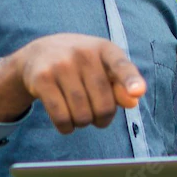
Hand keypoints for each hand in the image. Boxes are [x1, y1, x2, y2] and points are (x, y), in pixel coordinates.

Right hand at [0, 33, 145, 131]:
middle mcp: (82, 53)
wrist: (38, 54)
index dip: (131, 80)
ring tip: (79, 113)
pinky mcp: (42, 79)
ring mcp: (60, 65)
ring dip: (83, 123)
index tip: (138, 91)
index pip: (121, 66)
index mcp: (104, 49)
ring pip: (82, 115)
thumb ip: (121, 85)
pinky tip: (66, 122)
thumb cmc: (80, 65)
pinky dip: (66, 128)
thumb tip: (133, 101)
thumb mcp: (103, 68)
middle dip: (103, 118)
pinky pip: (61, 118)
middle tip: (97, 114)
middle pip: (103, 105)